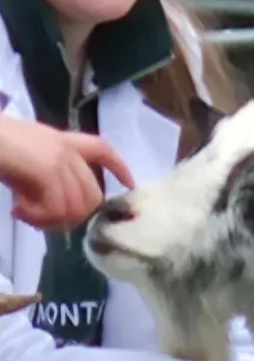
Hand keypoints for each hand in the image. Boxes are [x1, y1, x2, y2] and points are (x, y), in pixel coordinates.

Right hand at [0, 116, 134, 231]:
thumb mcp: (26, 156)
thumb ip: (47, 174)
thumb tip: (58, 208)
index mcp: (61, 140)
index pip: (101, 149)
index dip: (118, 167)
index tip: (129, 184)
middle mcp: (66, 150)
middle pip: (92, 194)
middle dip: (73, 215)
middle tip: (44, 220)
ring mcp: (59, 160)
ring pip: (74, 207)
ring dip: (51, 220)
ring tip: (27, 216)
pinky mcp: (48, 172)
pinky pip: (56, 209)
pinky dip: (37, 218)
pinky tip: (19, 212)